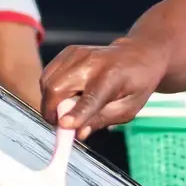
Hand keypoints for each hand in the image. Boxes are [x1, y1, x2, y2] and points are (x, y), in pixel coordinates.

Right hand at [39, 38, 169, 132]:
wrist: (139, 55)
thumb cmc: (135, 85)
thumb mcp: (127, 110)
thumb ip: (101, 121)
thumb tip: (78, 133)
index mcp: (112, 78)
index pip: (90, 99)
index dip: (76, 113)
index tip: (63, 125)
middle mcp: (91, 63)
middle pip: (57, 87)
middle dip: (51, 110)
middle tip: (62, 123)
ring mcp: (77, 54)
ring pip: (47, 80)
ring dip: (50, 100)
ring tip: (66, 108)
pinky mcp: (68, 51)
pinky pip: (48, 74)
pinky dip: (50, 88)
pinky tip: (66, 94)